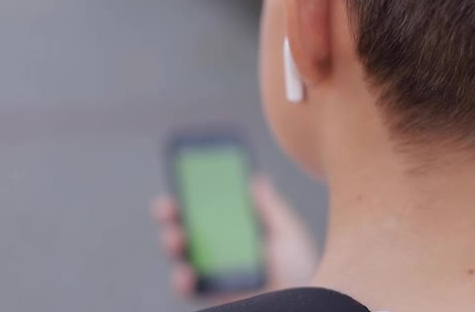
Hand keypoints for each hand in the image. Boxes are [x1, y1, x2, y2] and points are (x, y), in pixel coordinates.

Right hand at [152, 176, 318, 302]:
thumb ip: (271, 208)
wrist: (307, 305)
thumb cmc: (302, 273)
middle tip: (168, 206)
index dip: (192, 191)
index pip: (208, 206)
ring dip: (171, 242)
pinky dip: (182, 279)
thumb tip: (257, 178)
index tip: (184, 175)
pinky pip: (188, 287)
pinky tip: (188, 272)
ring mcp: (212, 273)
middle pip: (186, 226)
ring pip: (180, 254)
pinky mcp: (212, 296)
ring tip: (176, 238)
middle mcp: (219, 250)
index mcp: (236, 229)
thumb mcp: (289, 235)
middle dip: (171, 213)